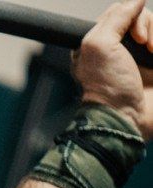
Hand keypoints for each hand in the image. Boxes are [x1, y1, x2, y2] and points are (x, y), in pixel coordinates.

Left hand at [74, 0, 152, 138]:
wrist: (126, 117)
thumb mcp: (99, 45)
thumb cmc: (107, 86)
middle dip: (147, 26)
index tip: (133, 34)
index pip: (122, 11)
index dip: (131, 15)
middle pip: (144, 18)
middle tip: (144, 44)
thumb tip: (137, 0)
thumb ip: (115, 17)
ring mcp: (141, 58)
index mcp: (100, 43)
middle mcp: (120, 49)